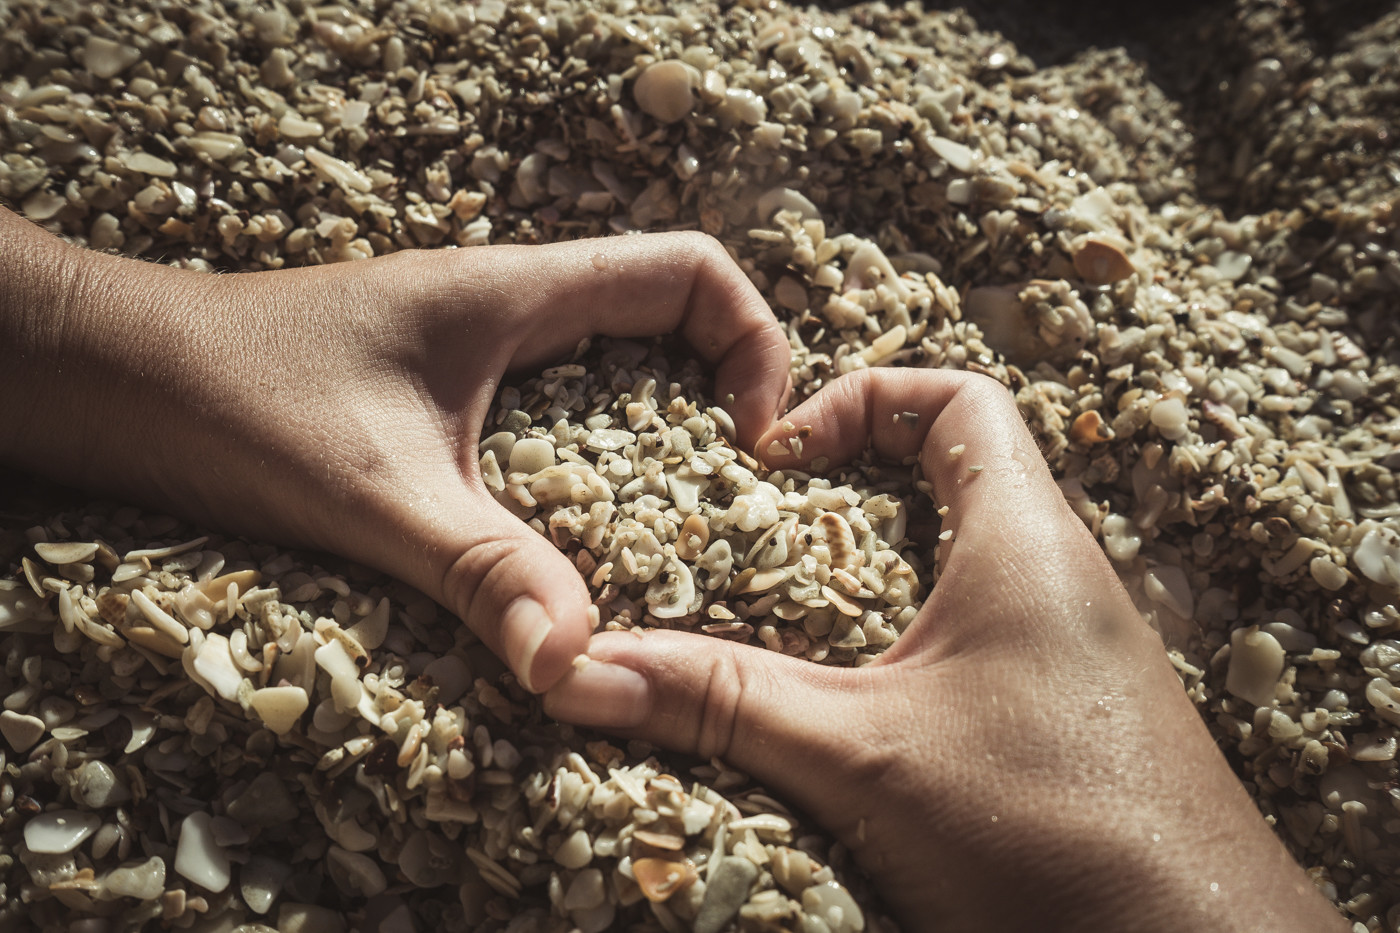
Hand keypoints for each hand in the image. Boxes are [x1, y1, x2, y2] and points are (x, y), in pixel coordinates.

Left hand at [0, 208, 789, 692]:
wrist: (115, 375)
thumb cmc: (233, 401)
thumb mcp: (373, 494)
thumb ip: (482, 572)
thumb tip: (579, 664)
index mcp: (516, 296)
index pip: (690, 273)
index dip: (755, 343)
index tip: (754, 439)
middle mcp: (506, 308)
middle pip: (667, 314)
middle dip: (724, 392)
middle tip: (737, 494)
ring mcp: (471, 346)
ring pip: (611, 362)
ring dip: (658, 429)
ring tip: (675, 527)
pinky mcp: (437, 390)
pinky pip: (553, 406)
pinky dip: (592, 458)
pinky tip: (574, 537)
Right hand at [543, 369, 1346, 931]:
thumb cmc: (1054, 830)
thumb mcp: (862, 754)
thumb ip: (721, 702)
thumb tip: (580, 670)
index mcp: (1024, 540)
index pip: (959, 398)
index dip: (863, 398)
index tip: (781, 457)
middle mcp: (1061, 579)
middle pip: (957, 475)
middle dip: (853, 495)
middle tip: (765, 536)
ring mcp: (1075, 652)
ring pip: (968, 568)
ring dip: (880, 580)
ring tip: (792, 622)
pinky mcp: (1074, 718)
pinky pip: (984, 642)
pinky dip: (912, 650)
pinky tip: (858, 711)